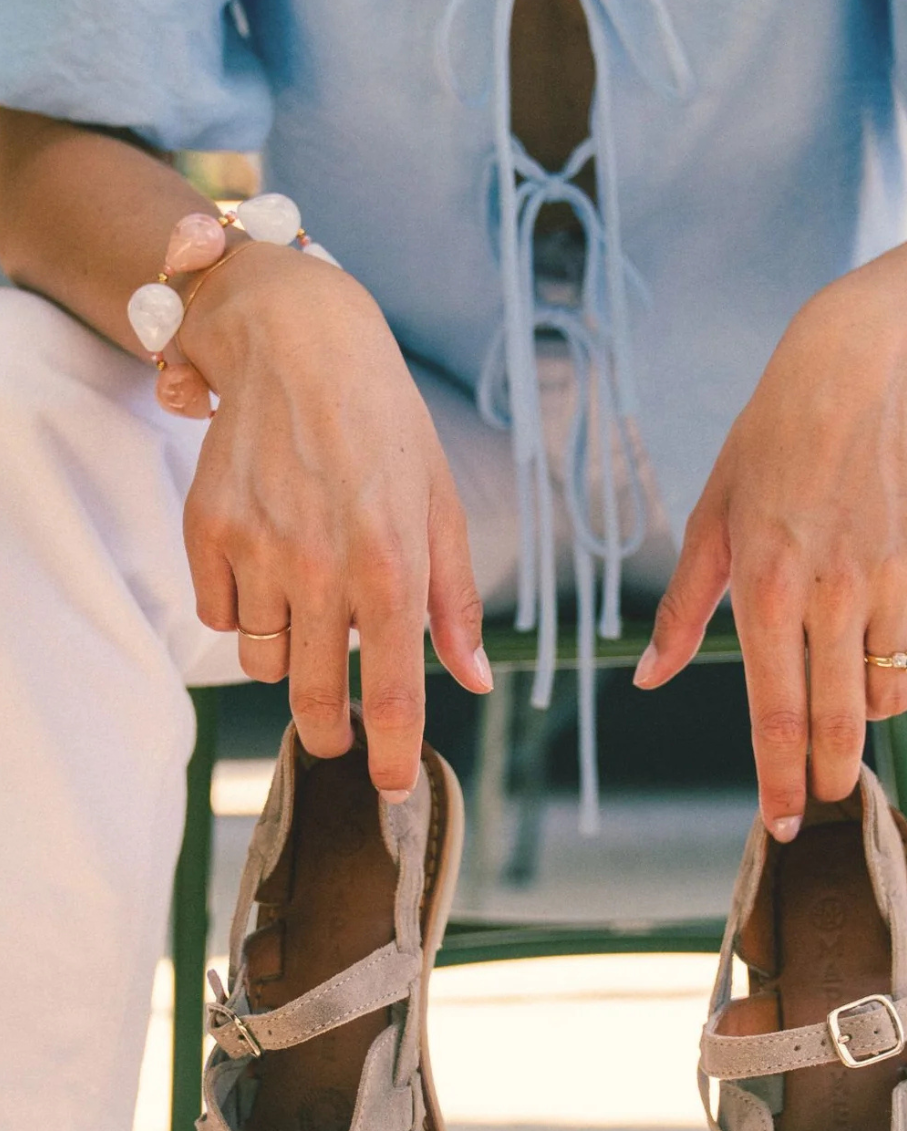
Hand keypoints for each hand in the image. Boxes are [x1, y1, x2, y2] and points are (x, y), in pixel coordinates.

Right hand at [180, 243, 490, 796]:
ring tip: (306, 605)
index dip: (393, 754)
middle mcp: (321, 568)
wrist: (298, 343)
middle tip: (335, 735)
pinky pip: (219, 615)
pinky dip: (242, 609)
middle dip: (327, 732)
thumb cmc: (385, 428)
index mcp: (392, 567)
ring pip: (264, 661)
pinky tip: (267, 564)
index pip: (395, 692)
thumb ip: (455, 603)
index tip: (392, 787)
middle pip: (316, 699)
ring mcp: (257, 552)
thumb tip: (476, 682)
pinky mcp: (206, 533)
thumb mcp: (440, 506)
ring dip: (287, 655)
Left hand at [635, 274, 906, 832]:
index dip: (779, 781)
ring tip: (853, 683)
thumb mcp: (711, 521)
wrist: (861, 371)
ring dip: (872, 709)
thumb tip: (647, 679)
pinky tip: (898, 643)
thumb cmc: (770, 447)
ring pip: (892, 692)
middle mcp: (830, 589)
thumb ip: (683, 611)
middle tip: (827, 794)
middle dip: (830, 775)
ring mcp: (894, 575)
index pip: (773, 712)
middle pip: (837, 721)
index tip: (784, 828)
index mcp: (764, 587)